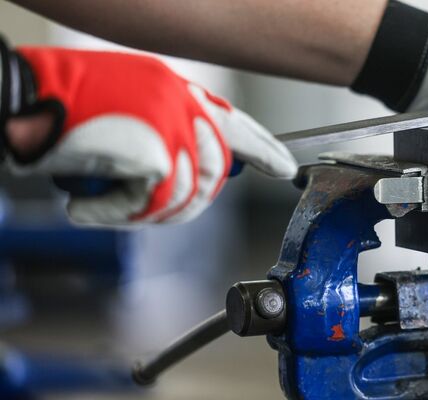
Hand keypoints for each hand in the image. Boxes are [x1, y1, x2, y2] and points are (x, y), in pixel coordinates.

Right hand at [1, 42, 295, 225]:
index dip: (263, 148)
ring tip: (109, 202)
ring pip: (189, 193)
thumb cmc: (57, 111)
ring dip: (146, 209)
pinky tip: (88, 206)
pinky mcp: (158, 150)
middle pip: (217, 169)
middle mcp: (183, 100)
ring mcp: (173, 122)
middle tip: (147, 205)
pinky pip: (154, 204)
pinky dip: (118, 214)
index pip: (234, 122)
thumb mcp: (123, 116)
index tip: (284, 167)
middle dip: (188, 200)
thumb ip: (165, 136)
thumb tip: (196, 174)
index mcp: (177, 88)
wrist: (15, 102)